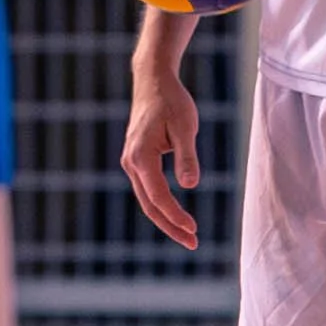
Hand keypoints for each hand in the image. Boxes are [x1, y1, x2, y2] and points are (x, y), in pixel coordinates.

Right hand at [121, 56, 202, 248]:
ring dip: (166, 219)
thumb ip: (187, 156)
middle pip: (149, 206)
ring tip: (188, 235)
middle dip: (171, 227)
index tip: (194, 229)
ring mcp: (131, 163)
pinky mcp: (136, 161)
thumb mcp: (185, 126)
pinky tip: (176, 215)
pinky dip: (161, 206)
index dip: (176, 216)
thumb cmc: (171, 101)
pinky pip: (148, 190)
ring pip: (147, 200)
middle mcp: (131, 163)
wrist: (152, 81)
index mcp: (141, 157)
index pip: (158, 196)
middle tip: (193, 243)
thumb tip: (190, 185)